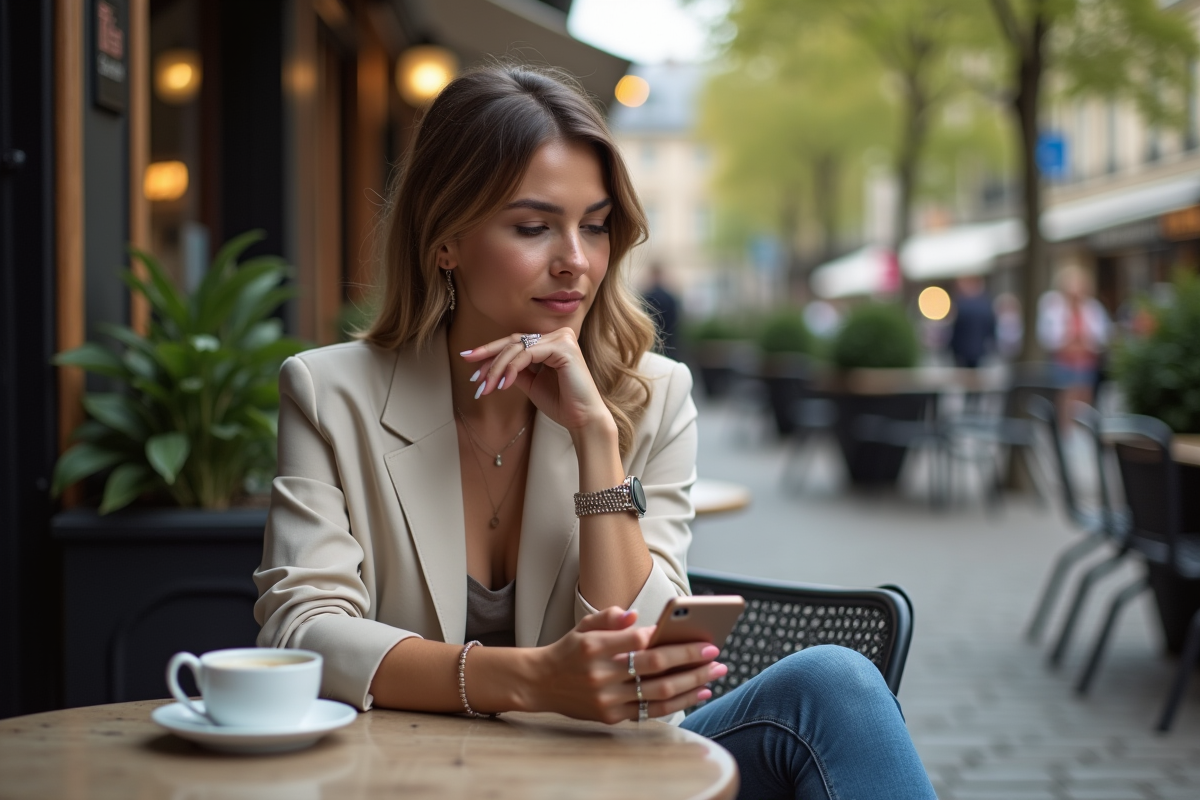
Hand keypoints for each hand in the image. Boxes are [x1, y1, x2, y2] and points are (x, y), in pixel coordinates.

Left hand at [460, 329, 613, 435]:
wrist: (582, 419)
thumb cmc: (561, 403)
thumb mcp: (531, 383)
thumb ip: (515, 371)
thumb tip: (491, 366)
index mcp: (551, 342)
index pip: (516, 343)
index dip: (491, 352)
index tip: (469, 361)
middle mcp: (558, 336)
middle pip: (514, 341)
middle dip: (488, 356)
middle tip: (469, 369)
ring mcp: (562, 339)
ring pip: (518, 348)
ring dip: (497, 368)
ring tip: (485, 387)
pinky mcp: (564, 347)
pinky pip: (528, 355)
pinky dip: (512, 369)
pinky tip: (503, 385)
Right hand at [523, 606, 725, 723]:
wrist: (540, 683)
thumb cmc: (569, 650)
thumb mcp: (584, 626)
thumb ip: (610, 618)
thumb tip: (636, 616)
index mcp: (594, 646)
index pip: (639, 641)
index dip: (668, 638)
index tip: (694, 635)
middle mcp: (601, 674)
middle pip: (655, 667)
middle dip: (690, 660)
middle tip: (715, 652)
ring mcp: (606, 698)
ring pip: (658, 693)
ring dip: (691, 683)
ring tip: (714, 673)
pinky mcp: (610, 716)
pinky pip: (650, 711)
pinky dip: (678, 703)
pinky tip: (696, 693)